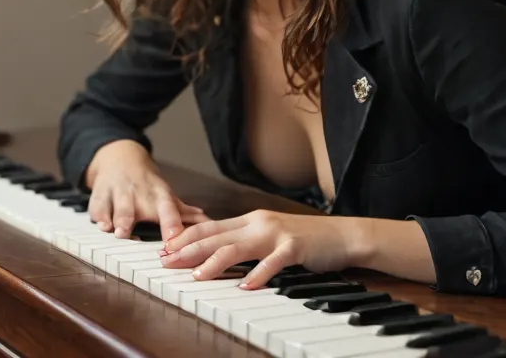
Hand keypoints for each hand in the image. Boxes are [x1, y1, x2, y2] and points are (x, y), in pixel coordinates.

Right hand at [85, 140, 210, 240]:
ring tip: (112, 231)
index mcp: (158, 195)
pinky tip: (99, 225)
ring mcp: (117, 192)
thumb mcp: (166, 195)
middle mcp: (138, 193)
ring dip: (114, 219)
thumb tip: (209, 224)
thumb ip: (184, 213)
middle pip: (136, 208)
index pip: (167, 208)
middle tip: (131, 236)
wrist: (120, 158)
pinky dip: (98, 215)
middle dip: (132, 220)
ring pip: (115, 207)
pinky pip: (97, 205)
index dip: (170, 223)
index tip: (173, 238)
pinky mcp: (99, 193)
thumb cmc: (147, 184)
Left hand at [158, 209, 361, 288]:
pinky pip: (273, 262)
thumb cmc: (304, 239)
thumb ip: (244, 241)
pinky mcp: (295, 247)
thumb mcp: (269, 235)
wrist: (341, 235)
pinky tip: (246, 286)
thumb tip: (215, 251)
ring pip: (238, 247)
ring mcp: (277, 234)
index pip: (211, 226)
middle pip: (217, 236)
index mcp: (251, 220)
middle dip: (188, 249)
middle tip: (166, 261)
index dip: (185, 236)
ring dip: (214, 262)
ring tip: (197, 275)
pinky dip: (258, 275)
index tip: (164, 248)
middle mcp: (259, 223)